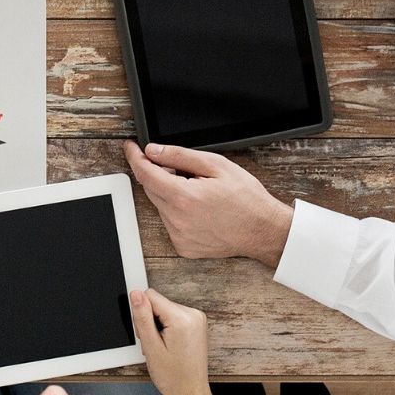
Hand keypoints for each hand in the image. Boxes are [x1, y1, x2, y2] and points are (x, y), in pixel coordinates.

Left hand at [124, 141, 293, 265]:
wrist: (263, 231)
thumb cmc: (246, 199)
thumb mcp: (216, 166)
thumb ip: (179, 156)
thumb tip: (153, 151)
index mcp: (183, 197)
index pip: (145, 173)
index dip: (135, 156)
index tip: (131, 147)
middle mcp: (176, 219)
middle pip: (151, 188)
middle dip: (159, 174)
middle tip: (183, 170)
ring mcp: (178, 236)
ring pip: (160, 205)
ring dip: (170, 194)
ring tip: (199, 193)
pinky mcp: (183, 247)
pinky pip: (170, 222)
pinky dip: (177, 212)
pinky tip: (199, 210)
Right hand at [130, 288, 216, 394]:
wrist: (190, 392)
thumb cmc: (172, 376)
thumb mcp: (151, 346)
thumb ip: (142, 317)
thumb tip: (136, 294)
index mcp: (182, 319)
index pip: (150, 296)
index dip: (141, 314)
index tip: (146, 334)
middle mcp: (193, 314)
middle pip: (158, 302)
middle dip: (150, 321)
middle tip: (154, 344)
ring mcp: (197, 318)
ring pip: (164, 309)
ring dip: (158, 325)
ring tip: (162, 346)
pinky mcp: (197, 323)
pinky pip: (174, 315)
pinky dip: (167, 327)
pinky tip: (169, 344)